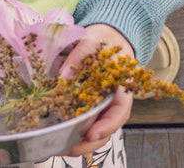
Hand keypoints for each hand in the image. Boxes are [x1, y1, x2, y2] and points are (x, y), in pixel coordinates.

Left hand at [59, 24, 133, 157]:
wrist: (105, 36)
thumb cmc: (105, 38)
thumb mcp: (95, 39)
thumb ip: (82, 53)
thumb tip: (64, 76)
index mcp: (123, 85)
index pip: (120, 111)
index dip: (108, 125)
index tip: (92, 133)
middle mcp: (113, 99)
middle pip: (107, 126)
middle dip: (90, 142)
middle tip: (72, 148)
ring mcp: (100, 103)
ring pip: (95, 128)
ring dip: (81, 141)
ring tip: (62, 147)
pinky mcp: (87, 103)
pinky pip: (83, 119)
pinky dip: (73, 129)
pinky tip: (60, 134)